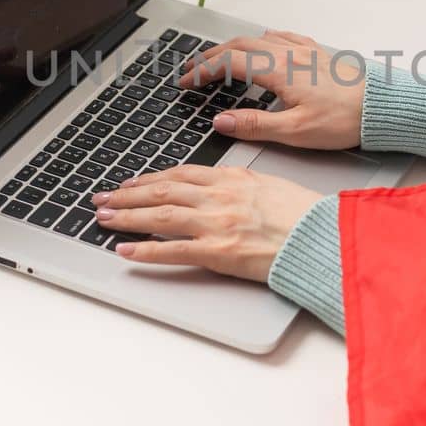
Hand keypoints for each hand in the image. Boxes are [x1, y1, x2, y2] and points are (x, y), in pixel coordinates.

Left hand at [90, 165, 322, 281]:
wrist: (322, 236)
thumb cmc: (304, 215)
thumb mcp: (269, 185)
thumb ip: (239, 184)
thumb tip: (221, 183)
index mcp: (231, 178)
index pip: (180, 174)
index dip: (150, 177)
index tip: (131, 181)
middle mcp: (218, 197)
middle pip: (161, 191)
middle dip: (126, 194)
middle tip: (102, 198)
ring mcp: (215, 224)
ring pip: (159, 215)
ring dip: (126, 216)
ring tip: (102, 218)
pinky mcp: (218, 252)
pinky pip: (172, 250)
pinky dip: (144, 250)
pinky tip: (125, 250)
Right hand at [178, 29, 364, 149]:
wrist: (381, 108)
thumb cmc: (345, 121)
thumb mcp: (295, 132)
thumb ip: (255, 125)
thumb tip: (222, 121)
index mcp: (279, 71)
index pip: (228, 64)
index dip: (201, 71)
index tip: (186, 81)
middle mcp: (289, 54)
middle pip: (238, 46)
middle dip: (210, 56)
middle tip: (192, 69)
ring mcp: (304, 50)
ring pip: (258, 38)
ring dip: (232, 46)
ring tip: (219, 58)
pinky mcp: (317, 52)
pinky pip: (282, 36)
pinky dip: (261, 40)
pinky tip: (263, 44)